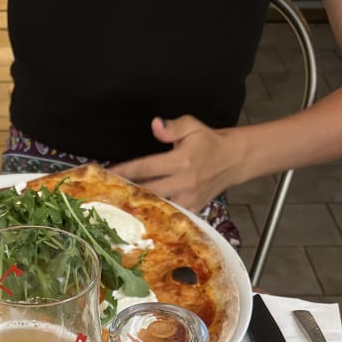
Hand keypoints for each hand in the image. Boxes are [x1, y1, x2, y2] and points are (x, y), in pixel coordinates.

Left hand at [111, 115, 238, 211]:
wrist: (233, 160)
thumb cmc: (208, 141)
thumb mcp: (193, 126)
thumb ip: (172, 127)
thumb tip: (155, 125)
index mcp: (181, 160)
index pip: (146, 166)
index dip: (126, 170)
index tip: (108, 173)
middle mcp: (184, 182)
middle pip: (148, 190)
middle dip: (127, 192)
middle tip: (107, 193)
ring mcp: (189, 199)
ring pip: (158, 206)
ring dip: (139, 206)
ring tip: (119, 205)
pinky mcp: (194, 209)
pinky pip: (171, 215)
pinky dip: (156, 215)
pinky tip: (141, 216)